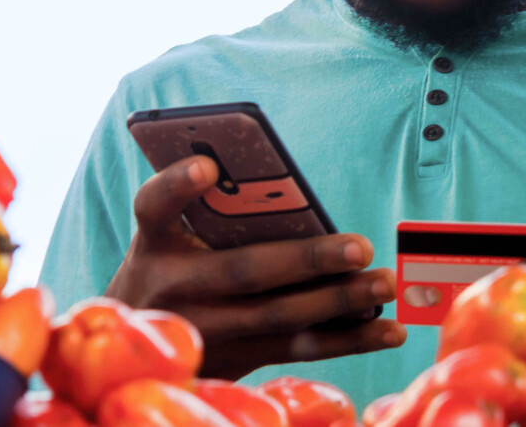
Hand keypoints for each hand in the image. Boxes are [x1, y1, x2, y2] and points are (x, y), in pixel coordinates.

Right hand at [104, 155, 406, 378]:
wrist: (138, 348)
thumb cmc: (168, 268)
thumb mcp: (167, 236)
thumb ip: (206, 209)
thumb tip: (283, 187)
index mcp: (154, 243)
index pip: (153, 206)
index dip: (177, 185)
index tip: (208, 166)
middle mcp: (175, 289)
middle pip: (244, 271)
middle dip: (307, 259)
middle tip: (361, 246)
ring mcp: (206, 331)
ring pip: (279, 317)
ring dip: (339, 301)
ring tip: (384, 283)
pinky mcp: (236, 359)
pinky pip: (297, 349)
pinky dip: (347, 340)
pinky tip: (387, 328)